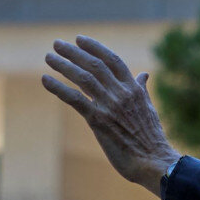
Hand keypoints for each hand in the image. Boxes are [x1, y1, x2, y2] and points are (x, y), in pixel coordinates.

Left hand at [41, 36, 181, 195]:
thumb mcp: (148, 108)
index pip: (112, 60)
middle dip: (73, 52)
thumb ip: (141, 89)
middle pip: (94, 64)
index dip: (95, 47)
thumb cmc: (151, 139)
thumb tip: (144, 74)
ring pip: (83, 77)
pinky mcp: (98, 120)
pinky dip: (58, 87)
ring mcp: (109, 105)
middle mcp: (121, 92)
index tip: (79, 39)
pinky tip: (45, 79)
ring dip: (63, 65)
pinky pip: (74, 99)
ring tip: (49, 57)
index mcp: (133, 88)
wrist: (154, 160)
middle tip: (57, 44)